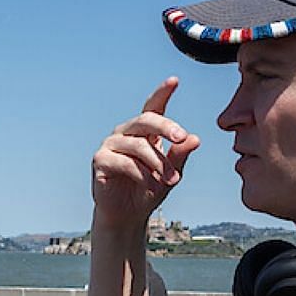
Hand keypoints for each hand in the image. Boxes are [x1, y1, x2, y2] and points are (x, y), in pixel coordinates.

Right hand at [91, 77, 200, 231]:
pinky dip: (141, 174)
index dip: (162, 93)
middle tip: (182, 138)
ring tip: (171, 180)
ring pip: (139, 145)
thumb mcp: (171, 172)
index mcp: (144, 131)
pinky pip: (125, 162)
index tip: (174, 80)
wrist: (128, 215)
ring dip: (158, 163)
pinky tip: (148, 185)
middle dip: (167, 127)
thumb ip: (181, 155)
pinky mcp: (100, 159)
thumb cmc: (149, 189)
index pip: (153, 107)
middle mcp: (126, 132)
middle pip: (146, 119)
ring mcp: (111, 144)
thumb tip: (194, 138)